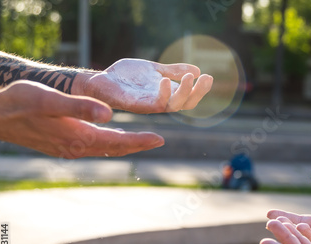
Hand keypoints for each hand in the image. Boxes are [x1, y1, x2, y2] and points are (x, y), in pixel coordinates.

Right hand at [0, 81, 163, 157]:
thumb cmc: (19, 102)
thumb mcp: (49, 100)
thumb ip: (79, 108)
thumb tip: (109, 116)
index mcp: (77, 137)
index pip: (117, 141)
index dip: (140, 140)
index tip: (160, 139)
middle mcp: (75, 148)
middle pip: (114, 148)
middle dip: (137, 144)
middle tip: (158, 141)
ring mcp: (67, 149)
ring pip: (103, 149)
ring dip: (124, 146)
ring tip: (141, 141)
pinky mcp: (60, 146)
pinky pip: (92, 148)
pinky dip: (107, 145)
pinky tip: (110, 140)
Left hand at [78, 58, 212, 113]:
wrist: (102, 79)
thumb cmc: (127, 77)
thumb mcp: (155, 69)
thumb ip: (173, 70)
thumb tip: (198, 69)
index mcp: (166, 95)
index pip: (188, 98)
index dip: (200, 90)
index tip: (208, 76)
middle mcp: (160, 103)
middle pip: (185, 104)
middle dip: (197, 92)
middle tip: (205, 78)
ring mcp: (149, 105)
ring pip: (172, 106)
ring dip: (183, 93)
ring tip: (189, 77)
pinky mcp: (135, 105)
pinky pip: (153, 104)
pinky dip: (162, 95)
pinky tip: (164, 81)